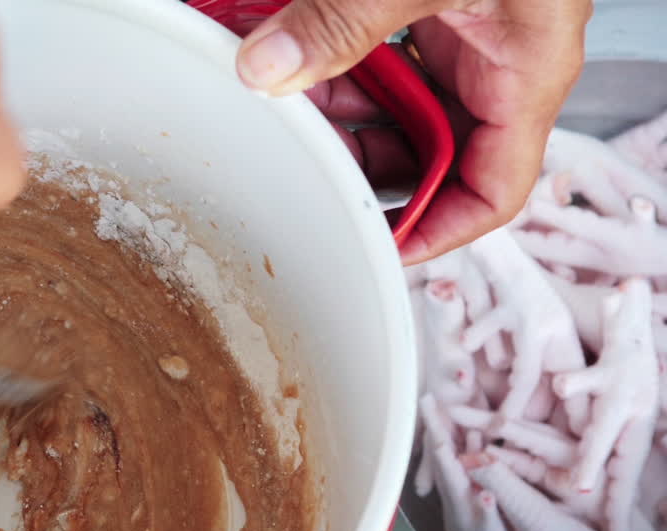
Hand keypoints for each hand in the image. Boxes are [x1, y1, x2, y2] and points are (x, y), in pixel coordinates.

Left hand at [233, 0, 591, 264]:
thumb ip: (346, 21)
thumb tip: (268, 70)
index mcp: (525, 69)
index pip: (493, 189)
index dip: (435, 231)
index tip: (373, 246)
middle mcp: (494, 55)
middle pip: (425, 146)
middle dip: (356, 155)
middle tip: (298, 157)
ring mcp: (459, 23)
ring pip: (390, 96)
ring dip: (330, 99)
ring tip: (277, 94)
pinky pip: (372, 44)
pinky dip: (326, 47)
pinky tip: (282, 40)